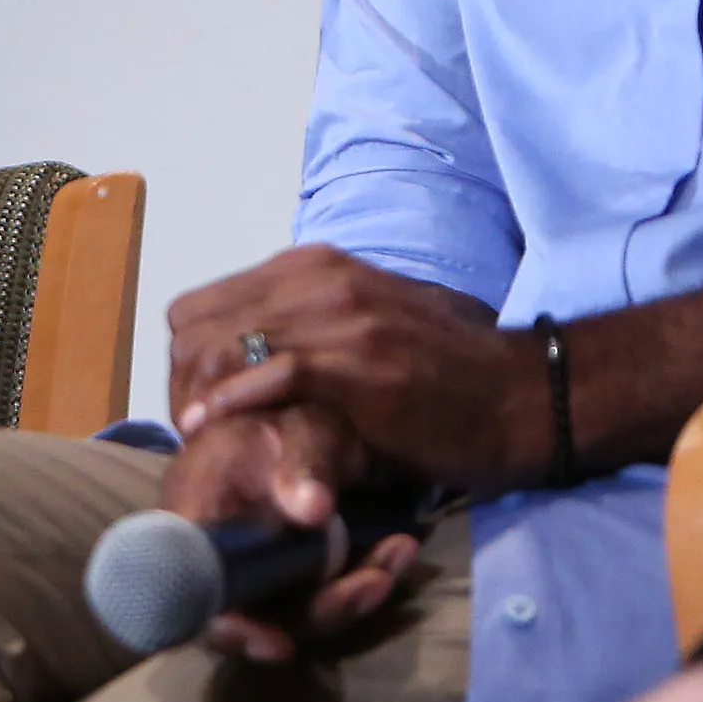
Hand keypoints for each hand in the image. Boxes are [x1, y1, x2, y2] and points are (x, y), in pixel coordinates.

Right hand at [157, 399, 419, 664]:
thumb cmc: (287, 417)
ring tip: (398, 557)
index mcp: (192, 515)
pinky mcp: (287, 575)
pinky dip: (359, 581)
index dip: (227, 625)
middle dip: (320, 608)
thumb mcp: (300, 428)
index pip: (187, 585)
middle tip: (374, 584)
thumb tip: (312, 513)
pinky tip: (397, 551)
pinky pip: (320, 596)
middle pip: (254, 613)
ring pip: (295, 610)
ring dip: (350, 595)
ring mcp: (253, 570)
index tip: (278, 644)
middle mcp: (215, 554)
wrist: (302, 417)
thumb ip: (304, 463)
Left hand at [168, 245, 535, 488]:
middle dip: (183, 379)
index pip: (204, 304)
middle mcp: (318, 278)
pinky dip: (234, 402)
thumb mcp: (367, 321)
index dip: (188, 356)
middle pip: (200, 326)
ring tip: (196, 435)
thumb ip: (310, 320)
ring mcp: (338, 315)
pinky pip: (271, 373)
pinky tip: (213, 427)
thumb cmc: (444, 370)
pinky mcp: (356, 359)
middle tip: (189, 427)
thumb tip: (255, 344)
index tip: (192, 400)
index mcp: (314, 266)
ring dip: (200, 395)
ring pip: (225, 346)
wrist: (520, 395)